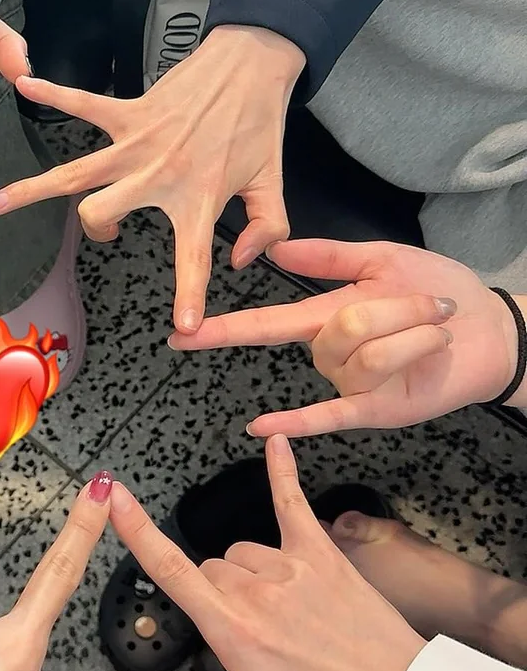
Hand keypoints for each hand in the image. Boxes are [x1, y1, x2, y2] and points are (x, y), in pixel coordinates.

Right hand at [0, 26, 304, 331]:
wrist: (252, 62)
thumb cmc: (260, 123)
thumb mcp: (274, 183)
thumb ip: (267, 229)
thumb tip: (241, 261)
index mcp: (198, 198)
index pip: (192, 259)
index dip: (188, 296)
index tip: (183, 327)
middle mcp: (158, 174)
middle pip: (100, 213)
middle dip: (96, 230)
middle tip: (107, 231)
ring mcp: (137, 143)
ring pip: (73, 174)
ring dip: (30, 189)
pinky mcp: (130, 111)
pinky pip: (82, 105)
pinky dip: (52, 95)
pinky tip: (23, 86)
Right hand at [112, 436, 425, 670]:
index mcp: (235, 632)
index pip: (172, 572)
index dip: (136, 531)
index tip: (111, 497)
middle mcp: (258, 591)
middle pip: (207, 569)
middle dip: (212, 594)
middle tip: (247, 637)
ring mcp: (293, 567)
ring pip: (240, 552)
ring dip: (243, 573)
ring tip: (277, 614)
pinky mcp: (324, 554)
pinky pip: (292, 503)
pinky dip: (281, 472)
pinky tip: (275, 441)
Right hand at [169, 238, 521, 435]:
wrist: (491, 330)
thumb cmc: (439, 292)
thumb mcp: (384, 260)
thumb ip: (330, 255)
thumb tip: (276, 243)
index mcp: (325, 317)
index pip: (263, 324)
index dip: (222, 328)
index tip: (180, 332)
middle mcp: (329, 356)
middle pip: (344, 327)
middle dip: (399, 310)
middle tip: (436, 306)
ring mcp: (349, 385)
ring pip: (366, 354)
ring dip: (416, 335)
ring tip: (439, 332)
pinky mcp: (372, 411)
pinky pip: (330, 415)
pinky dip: (295, 421)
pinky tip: (262, 427)